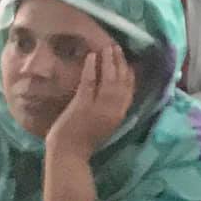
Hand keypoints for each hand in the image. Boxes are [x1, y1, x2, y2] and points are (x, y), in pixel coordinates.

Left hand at [46, 41, 134, 159]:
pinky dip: (91, 67)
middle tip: (118, 48)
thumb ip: (113, 108)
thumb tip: (116, 90)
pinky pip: (89, 82)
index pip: (131, 90)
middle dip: (121, 63)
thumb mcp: (107, 124)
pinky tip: (91, 56)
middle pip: (122, 81)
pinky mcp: (82, 104)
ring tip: (108, 48)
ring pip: (108, 80)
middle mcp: (113, 109)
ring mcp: (98, 106)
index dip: (131, 73)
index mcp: (120, 114)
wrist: (69, 152)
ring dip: (109, 62)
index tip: (129, 60)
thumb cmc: (85, 139)